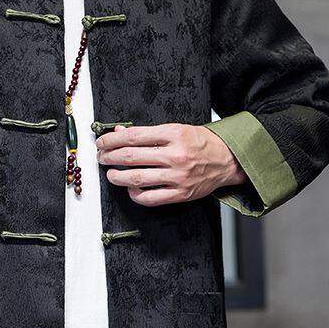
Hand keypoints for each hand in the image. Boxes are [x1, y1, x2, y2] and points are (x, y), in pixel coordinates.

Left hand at [96, 123, 246, 206]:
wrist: (227, 159)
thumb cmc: (199, 143)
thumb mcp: (175, 129)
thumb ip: (147, 133)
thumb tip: (119, 132)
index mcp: (173, 134)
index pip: (133, 136)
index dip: (111, 140)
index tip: (102, 142)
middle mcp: (175, 155)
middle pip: (130, 157)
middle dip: (109, 157)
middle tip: (102, 157)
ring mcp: (177, 176)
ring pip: (135, 178)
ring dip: (116, 177)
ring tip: (110, 173)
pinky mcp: (180, 194)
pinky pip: (149, 198)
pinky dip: (134, 194)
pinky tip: (130, 189)